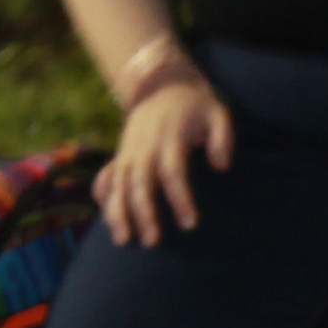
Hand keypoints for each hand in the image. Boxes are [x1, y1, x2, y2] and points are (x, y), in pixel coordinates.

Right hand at [98, 75, 234, 246]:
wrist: (162, 85)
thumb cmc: (196, 106)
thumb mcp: (217, 113)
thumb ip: (223, 138)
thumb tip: (222, 166)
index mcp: (170, 138)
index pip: (172, 172)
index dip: (180, 199)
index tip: (190, 224)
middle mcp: (145, 146)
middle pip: (140, 183)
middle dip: (143, 213)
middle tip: (152, 242)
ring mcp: (129, 150)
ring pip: (118, 184)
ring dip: (118, 212)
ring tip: (122, 241)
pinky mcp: (122, 154)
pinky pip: (107, 177)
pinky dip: (105, 198)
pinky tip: (109, 222)